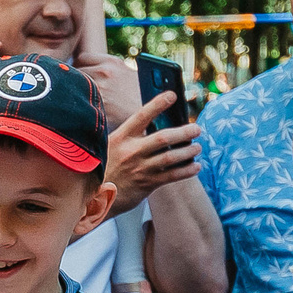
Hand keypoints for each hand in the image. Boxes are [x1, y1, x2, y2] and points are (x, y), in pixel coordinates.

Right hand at [80, 62, 200, 212]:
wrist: (95, 197)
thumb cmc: (108, 166)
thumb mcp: (112, 146)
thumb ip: (132, 136)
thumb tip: (162, 125)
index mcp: (121, 137)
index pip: (141, 116)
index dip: (157, 104)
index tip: (172, 95)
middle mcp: (131, 152)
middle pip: (163, 138)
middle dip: (184, 132)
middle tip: (196, 129)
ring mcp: (140, 169)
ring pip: (171, 158)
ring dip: (189, 151)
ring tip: (197, 147)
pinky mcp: (147, 184)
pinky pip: (172, 176)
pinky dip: (187, 170)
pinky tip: (195, 166)